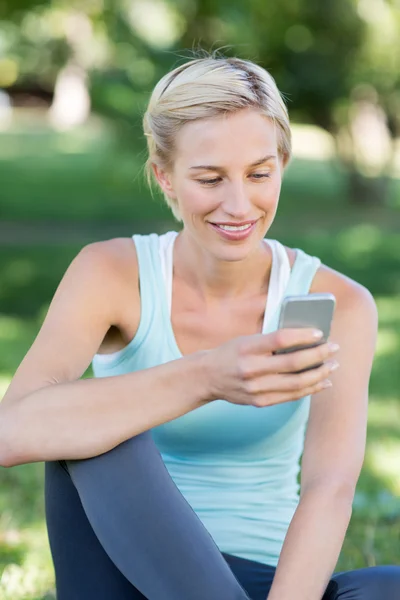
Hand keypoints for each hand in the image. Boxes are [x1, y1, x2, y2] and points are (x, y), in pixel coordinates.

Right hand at [206, 329, 339, 406]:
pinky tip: (322, 381)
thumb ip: (270, 341)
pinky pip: (290, 396)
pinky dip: (309, 389)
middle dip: (318, 355)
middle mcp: (250, 369)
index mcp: (246, 347)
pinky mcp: (259, 402)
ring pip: (296, 383)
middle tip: (334, 348)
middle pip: (292, 363)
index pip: (279, 340)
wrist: (206, 377)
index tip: (319, 333)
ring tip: (333, 365)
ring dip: (319, 374)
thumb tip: (306, 340)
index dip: (302, 336)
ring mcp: (255, 388)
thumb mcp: (246, 340)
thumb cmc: (231, 353)